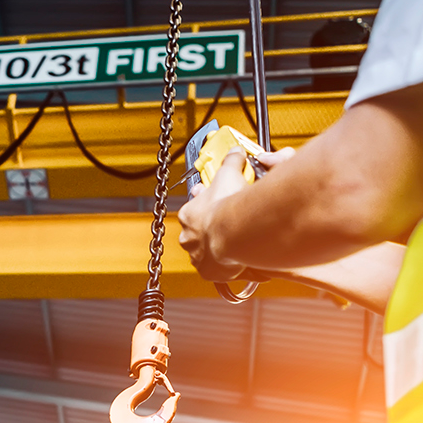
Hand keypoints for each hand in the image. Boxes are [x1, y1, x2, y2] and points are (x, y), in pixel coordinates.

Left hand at [178, 147, 293, 281]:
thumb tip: (234, 151)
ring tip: (233, 245)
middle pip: (197, 233)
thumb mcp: (229, 174)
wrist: (235, 233)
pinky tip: (234, 261)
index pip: (193, 210)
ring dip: (216, 249)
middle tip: (226, 226)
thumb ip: (231, 161)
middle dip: (210, 230)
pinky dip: (223, 266)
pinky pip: (214, 270)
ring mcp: (197, 256)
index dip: (206, 207)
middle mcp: (188, 237)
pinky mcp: (208, 271)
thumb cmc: (227, 205)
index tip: (215, 205)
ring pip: (204, 253)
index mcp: (189, 214)